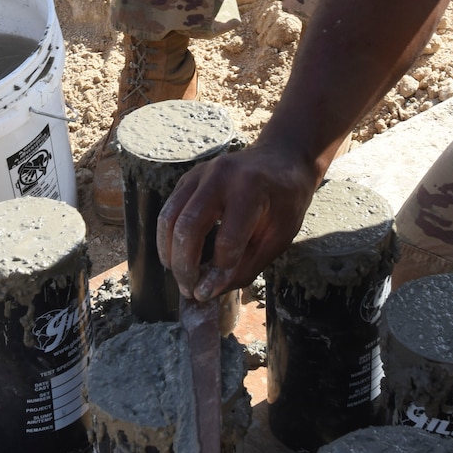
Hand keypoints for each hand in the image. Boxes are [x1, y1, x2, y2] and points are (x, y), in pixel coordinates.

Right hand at [158, 140, 317, 299]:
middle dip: (184, 267)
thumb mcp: (279, 236)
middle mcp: (221, 176)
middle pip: (188, 228)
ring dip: (169, 254)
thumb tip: (208, 289)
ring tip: (181, 278)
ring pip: (169, 219)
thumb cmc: (285, 201)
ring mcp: (201, 174)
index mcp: (251, 189)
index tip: (209, 293)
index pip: (227, 240)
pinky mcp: (189, 178)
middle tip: (189, 291)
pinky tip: (177, 257)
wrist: (281, 159)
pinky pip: (168, 211)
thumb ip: (246, 264)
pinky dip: (167, 238)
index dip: (217, 272)